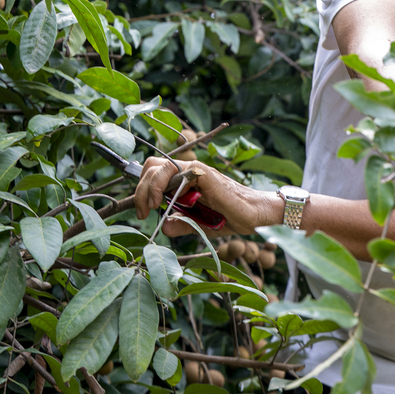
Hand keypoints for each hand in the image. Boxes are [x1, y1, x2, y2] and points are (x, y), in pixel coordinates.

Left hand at [133, 156, 273, 237]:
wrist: (254, 216)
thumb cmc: (229, 218)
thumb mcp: (199, 225)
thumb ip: (181, 224)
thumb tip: (163, 227)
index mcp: (185, 182)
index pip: (155, 173)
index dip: (142, 189)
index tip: (143, 211)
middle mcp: (188, 172)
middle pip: (152, 166)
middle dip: (140, 188)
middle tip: (143, 211)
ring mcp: (196, 171)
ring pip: (161, 166)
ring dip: (149, 187)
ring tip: (151, 206)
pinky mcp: (205, 174)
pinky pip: (179, 172)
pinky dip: (166, 185)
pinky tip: (170, 202)